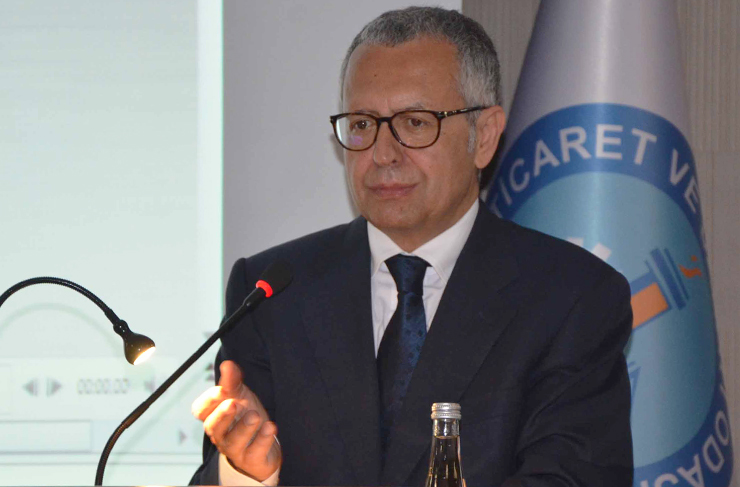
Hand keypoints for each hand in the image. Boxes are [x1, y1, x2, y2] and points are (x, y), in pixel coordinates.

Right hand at [192, 360, 280, 480]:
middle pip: (214, 427)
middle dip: (222, 415)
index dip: (209, 400)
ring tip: (255, 416)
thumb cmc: (245, 418)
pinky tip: (270, 427)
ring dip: (244, 427)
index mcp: (213, 417)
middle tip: (233, 403)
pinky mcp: (252, 460)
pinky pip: (255, 452)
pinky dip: (263, 440)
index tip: (221, 390)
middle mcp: (220, 434)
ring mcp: (235, 449)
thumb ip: (232, 381)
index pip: (201, 410)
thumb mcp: (240, 396)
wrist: (264, 447)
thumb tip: (227, 364)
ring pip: (233, 441)